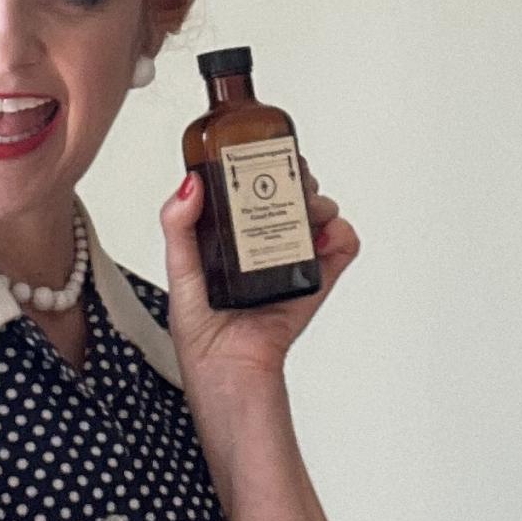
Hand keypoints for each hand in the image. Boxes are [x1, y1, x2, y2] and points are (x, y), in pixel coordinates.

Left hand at [158, 154, 359, 386]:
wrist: (228, 370)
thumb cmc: (200, 332)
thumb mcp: (179, 269)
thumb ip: (178, 226)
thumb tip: (190, 184)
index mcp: (230, 236)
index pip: (251, 188)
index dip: (260, 165)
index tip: (261, 150)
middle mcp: (263, 243)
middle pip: (290, 194)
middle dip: (295, 178)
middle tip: (290, 177)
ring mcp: (292, 260)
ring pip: (318, 215)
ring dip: (319, 203)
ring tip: (306, 208)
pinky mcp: (314, 281)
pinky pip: (341, 249)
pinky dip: (342, 235)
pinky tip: (326, 235)